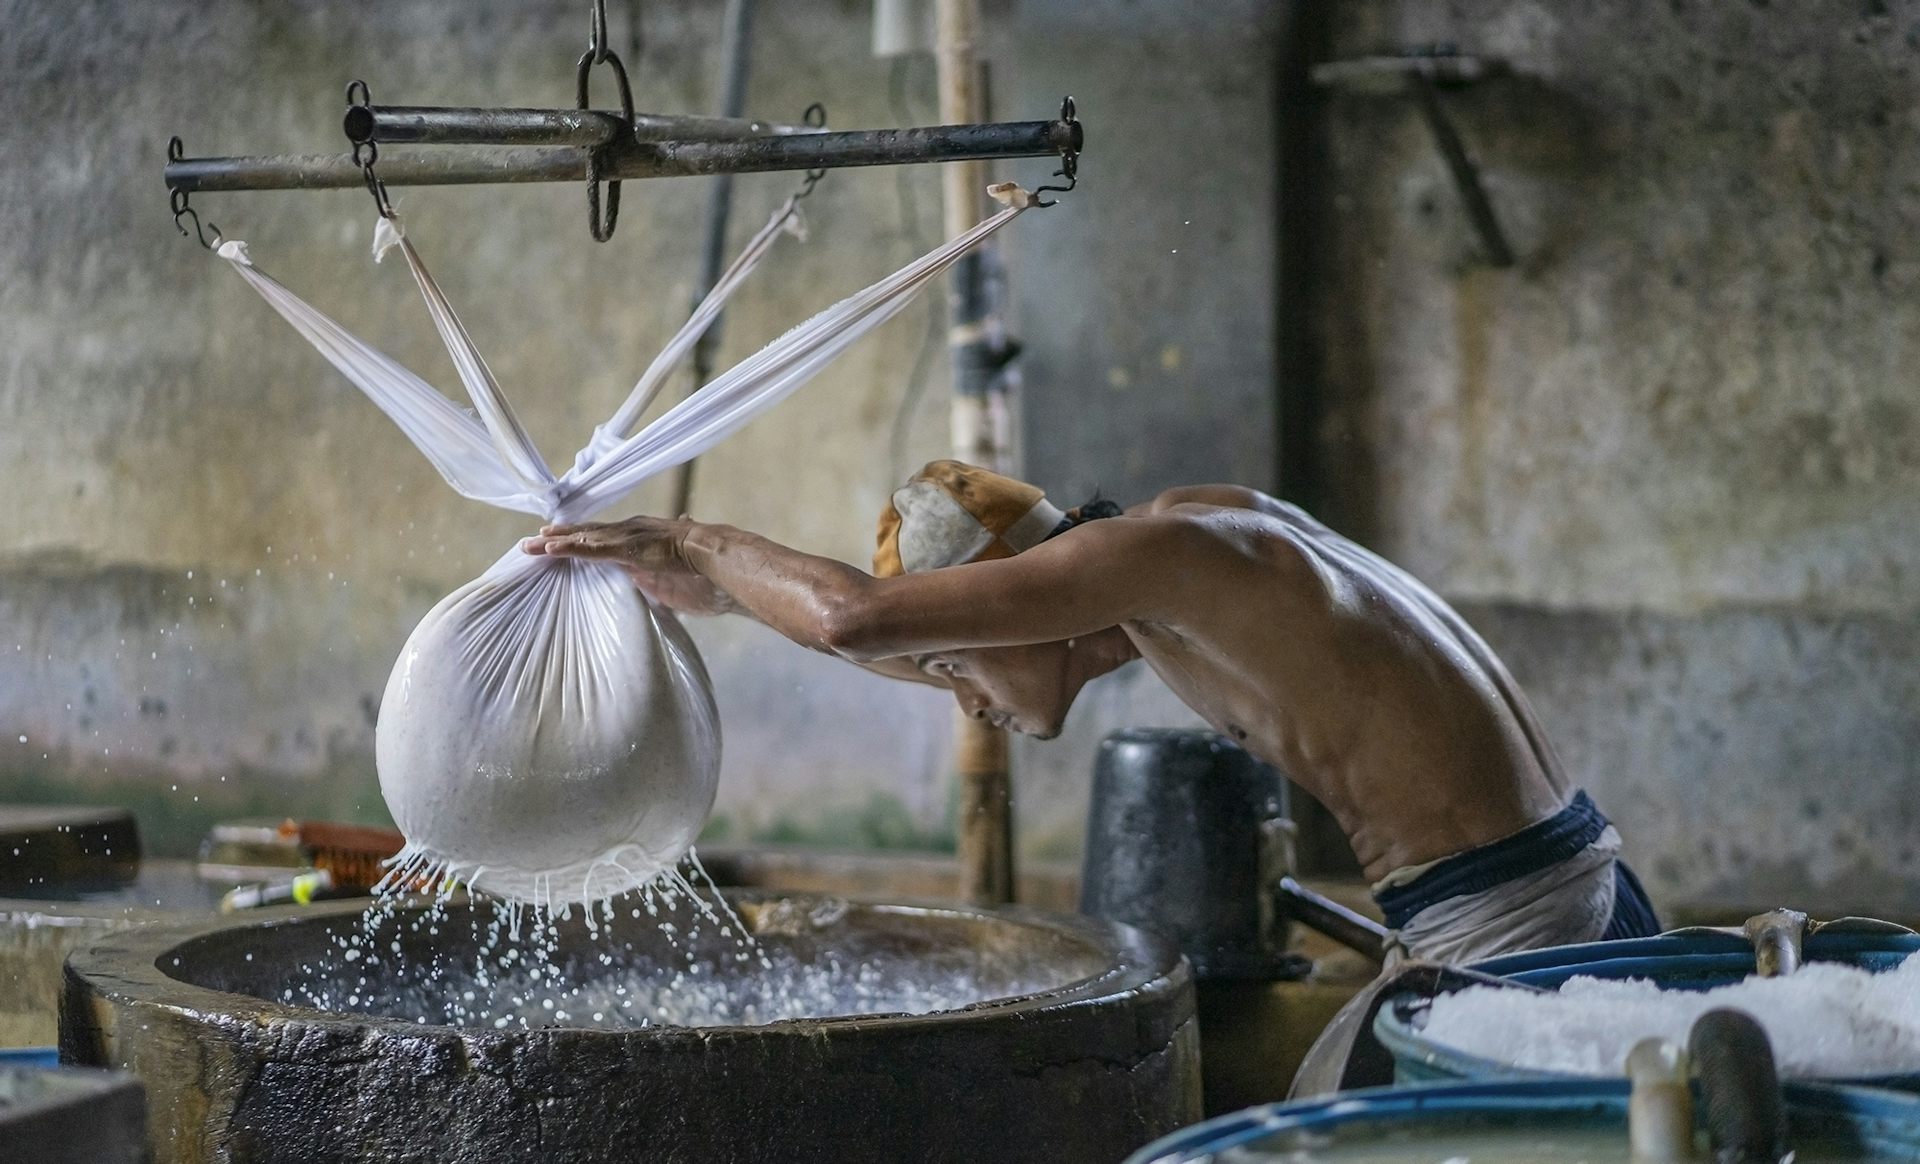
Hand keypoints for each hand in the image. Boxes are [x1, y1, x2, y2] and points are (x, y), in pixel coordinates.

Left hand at [523, 517, 733, 616]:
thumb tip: (647, 577)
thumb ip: (657, 573)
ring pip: (584, 538)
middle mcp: (630, 531)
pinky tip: (549, 547)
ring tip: (531, 544)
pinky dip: (569, 547)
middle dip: (561, 535)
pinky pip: (591, 548)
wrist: (715, 558)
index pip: (605, 535)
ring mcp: (627, 538)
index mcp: (641, 536)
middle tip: (534, 539)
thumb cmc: (702, 571)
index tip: (561, 538)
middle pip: (588, 532)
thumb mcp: (673, 575)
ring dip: (556, 541)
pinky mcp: (626, 549)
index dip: (583, 536)